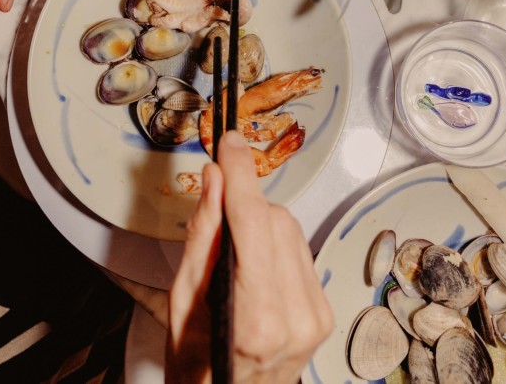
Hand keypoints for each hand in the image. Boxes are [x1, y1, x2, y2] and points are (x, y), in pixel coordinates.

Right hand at [166, 129, 333, 383]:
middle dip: (244, 204)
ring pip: (290, 230)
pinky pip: (299, 251)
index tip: (229, 144)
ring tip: (232, 246)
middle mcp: (297, 316)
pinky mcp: (323, 313)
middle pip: (274, 220)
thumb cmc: (196, 364)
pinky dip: (274, 244)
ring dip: (260, 222)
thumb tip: (215, 180)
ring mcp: (316, 317)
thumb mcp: (182, 301)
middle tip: (215, 206)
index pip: (253, 223)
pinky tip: (253, 261)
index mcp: (258, 318)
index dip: (240, 176)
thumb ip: (203, 235)